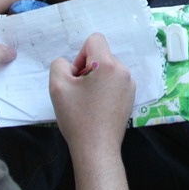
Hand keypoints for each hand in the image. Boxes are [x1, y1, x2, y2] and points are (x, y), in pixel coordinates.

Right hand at [49, 33, 135, 161]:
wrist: (96, 149)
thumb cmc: (78, 118)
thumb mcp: (58, 87)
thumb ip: (59, 65)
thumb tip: (71, 66)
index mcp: (108, 65)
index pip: (94, 40)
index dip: (80, 55)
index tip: (76, 77)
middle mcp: (123, 71)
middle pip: (101, 55)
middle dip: (87, 68)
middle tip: (78, 92)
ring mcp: (130, 85)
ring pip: (107, 69)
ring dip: (95, 79)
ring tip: (87, 101)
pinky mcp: (130, 97)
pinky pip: (114, 82)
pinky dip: (104, 89)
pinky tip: (96, 108)